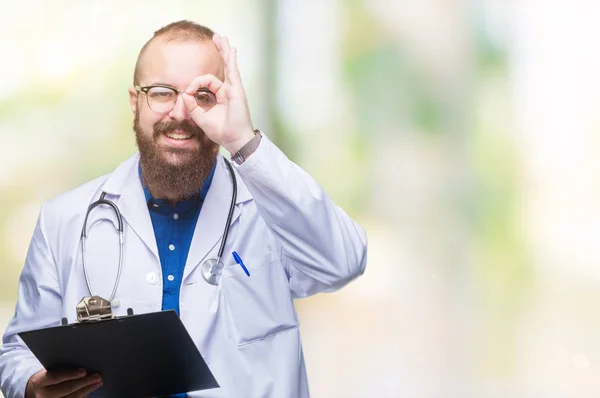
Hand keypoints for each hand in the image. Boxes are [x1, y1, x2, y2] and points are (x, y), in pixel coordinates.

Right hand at [25, 368, 101, 397]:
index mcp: (39, 381)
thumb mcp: (48, 369)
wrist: (35, 390)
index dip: (70, 374)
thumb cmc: (46, 375)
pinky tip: (89, 390)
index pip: (55, 377)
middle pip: (66, 389)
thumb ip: (61, 367)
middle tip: (97, 376)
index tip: (83, 371)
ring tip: (97, 382)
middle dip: (84, 382)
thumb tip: (82, 360)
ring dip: (87, 390)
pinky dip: (82, 396)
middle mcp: (43, 394)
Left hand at [177, 33, 255, 153]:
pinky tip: (230, 49)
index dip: (193, 85)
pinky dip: (231, 60)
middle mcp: (228, 90)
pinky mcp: (237, 90)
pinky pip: (233, 71)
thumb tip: (184, 94)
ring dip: (224, 50)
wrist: (234, 139)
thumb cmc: (221, 131)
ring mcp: (233, 89)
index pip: (205, 82)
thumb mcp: (201, 118)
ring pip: (228, 65)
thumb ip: (192, 106)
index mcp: (220, 96)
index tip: (186, 94)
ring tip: (221, 37)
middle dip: (219, 52)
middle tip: (215, 38)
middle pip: (223, 67)